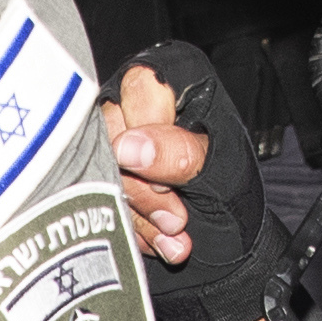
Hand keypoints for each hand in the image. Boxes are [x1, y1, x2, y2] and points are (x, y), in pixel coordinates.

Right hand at [112, 65, 213, 265]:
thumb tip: (125, 148)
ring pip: (97, 171)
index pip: (138, 91)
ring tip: (172, 236)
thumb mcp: (217, 167)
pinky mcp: (97, 174)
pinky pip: (91, 197)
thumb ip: (176, 152)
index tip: (166, 182)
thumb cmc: (230, 183)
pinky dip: (125, 226)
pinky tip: (152, 239)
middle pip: (110, 135)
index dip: (148, 139)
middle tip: (176, 220)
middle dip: (142, 190)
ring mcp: (110, 138)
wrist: (230, 229)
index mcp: (170, 80)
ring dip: (136, 215)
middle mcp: (131, 100)